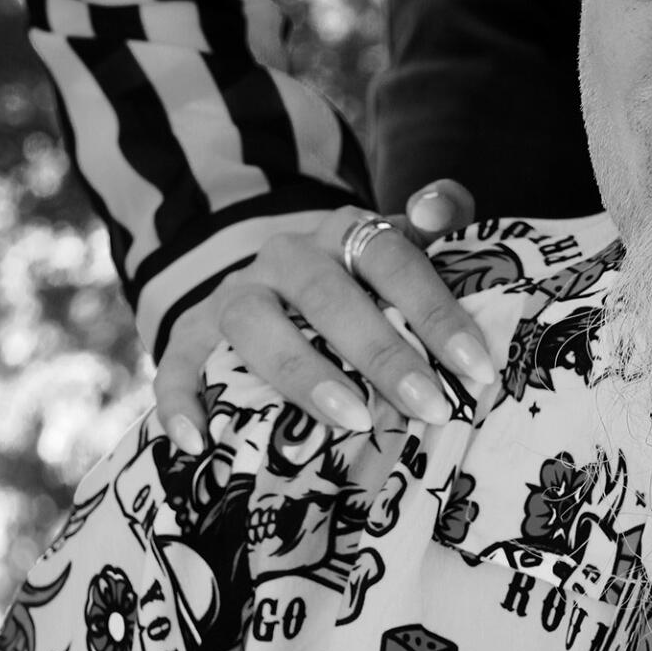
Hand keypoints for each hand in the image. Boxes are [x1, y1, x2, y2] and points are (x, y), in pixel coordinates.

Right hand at [152, 181, 489, 450]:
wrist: (266, 285)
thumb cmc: (351, 282)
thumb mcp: (394, 248)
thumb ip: (433, 219)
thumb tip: (440, 208)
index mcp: (342, 232)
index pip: (393, 262)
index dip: (435, 313)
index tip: (476, 367)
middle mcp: (284, 257)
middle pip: (329, 296)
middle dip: (381, 353)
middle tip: (428, 406)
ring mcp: (232, 296)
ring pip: (255, 323)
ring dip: (302, 373)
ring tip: (350, 420)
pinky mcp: (188, 337)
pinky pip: (176, 366)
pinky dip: (181, 402)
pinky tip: (199, 443)